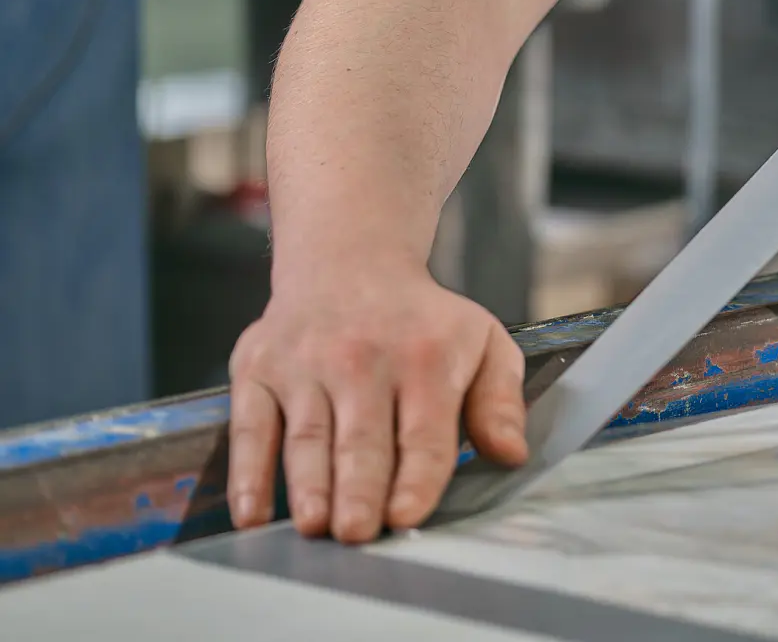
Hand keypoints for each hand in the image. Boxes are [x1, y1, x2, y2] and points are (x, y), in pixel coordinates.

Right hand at [226, 267, 527, 541]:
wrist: (349, 263)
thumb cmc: (422, 321)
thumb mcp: (482, 341)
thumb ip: (499, 401)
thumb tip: (511, 453)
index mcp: (425, 358)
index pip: (423, 431)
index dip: (416, 476)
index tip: (407, 515)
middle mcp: (362, 359)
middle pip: (361, 438)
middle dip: (359, 489)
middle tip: (357, 532)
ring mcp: (305, 364)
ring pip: (307, 436)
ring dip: (308, 485)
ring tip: (315, 525)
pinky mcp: (259, 369)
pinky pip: (250, 426)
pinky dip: (248, 471)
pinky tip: (250, 511)